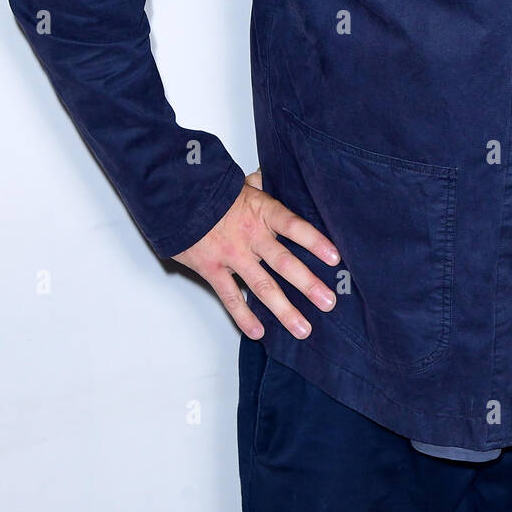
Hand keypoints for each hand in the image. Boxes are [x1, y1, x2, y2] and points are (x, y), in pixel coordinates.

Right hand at [172, 168, 340, 339]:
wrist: (176, 198)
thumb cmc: (212, 192)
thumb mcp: (242, 184)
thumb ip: (262, 185)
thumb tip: (271, 179)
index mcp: (262, 212)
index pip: (295, 227)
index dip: (315, 242)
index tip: (335, 258)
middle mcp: (251, 236)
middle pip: (284, 263)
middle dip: (308, 285)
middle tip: (328, 302)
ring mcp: (232, 255)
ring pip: (262, 286)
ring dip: (285, 310)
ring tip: (303, 329)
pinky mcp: (212, 270)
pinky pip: (231, 297)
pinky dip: (244, 316)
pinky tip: (259, 332)